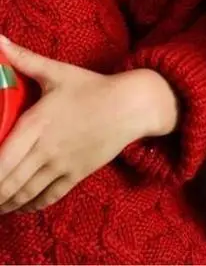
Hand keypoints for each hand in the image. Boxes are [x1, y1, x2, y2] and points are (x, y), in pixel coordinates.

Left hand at [0, 37, 175, 213]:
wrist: (132, 103)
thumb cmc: (92, 86)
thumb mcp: (58, 72)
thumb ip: (24, 59)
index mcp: (37, 123)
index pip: (1, 159)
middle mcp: (46, 147)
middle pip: (8, 182)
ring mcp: (62, 163)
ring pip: (25, 193)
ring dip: (6, 204)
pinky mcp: (77, 173)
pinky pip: (48, 197)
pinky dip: (30, 206)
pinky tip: (20, 207)